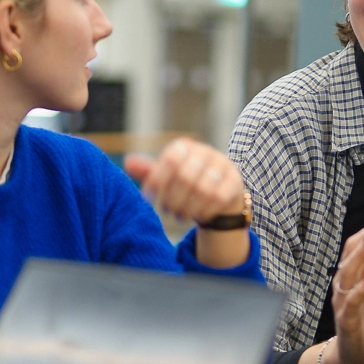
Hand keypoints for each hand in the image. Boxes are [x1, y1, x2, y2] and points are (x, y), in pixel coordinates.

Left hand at [124, 139, 245, 224]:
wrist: (217, 193)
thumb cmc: (185, 183)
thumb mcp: (165, 176)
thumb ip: (148, 171)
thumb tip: (128, 163)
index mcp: (184, 146)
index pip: (170, 159)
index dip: (157, 180)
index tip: (147, 197)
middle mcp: (205, 152)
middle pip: (185, 176)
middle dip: (173, 199)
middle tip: (167, 211)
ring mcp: (222, 165)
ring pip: (203, 189)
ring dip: (188, 208)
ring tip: (180, 216)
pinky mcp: (235, 181)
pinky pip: (219, 198)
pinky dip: (205, 210)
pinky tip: (199, 216)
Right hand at [322, 215, 363, 363]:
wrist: (351, 357)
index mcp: (354, 275)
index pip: (362, 243)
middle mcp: (345, 283)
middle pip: (353, 249)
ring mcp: (342, 300)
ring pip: (347, 269)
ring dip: (361, 252)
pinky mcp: (345, 319)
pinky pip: (350, 301)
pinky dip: (360, 289)